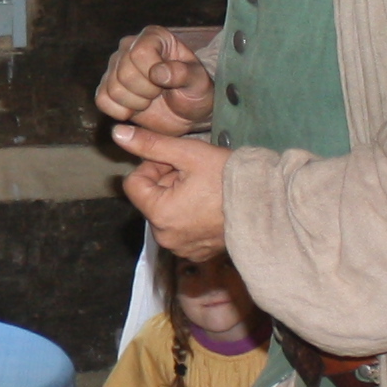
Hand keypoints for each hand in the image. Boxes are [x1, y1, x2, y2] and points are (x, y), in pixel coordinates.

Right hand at [96, 27, 217, 133]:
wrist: (187, 112)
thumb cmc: (195, 91)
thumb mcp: (198, 82)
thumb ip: (183, 73)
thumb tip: (158, 73)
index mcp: (154, 37)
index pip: (139, 53)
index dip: (152, 75)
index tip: (166, 82)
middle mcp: (129, 46)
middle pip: (124, 73)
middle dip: (145, 92)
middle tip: (159, 93)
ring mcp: (115, 66)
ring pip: (113, 89)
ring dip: (135, 103)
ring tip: (150, 100)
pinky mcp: (106, 86)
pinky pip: (102, 101)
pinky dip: (120, 111)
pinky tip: (135, 108)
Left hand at [112, 123, 231, 260]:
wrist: (268, 206)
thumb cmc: (229, 178)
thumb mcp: (188, 153)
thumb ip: (150, 144)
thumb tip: (118, 133)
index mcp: (159, 214)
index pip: (134, 183)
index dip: (153, 167)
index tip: (177, 163)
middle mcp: (165, 237)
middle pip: (150, 199)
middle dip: (166, 183)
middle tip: (194, 175)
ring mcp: (181, 248)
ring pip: (165, 213)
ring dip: (177, 198)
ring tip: (205, 190)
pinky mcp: (196, 253)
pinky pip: (180, 230)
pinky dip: (189, 216)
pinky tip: (210, 207)